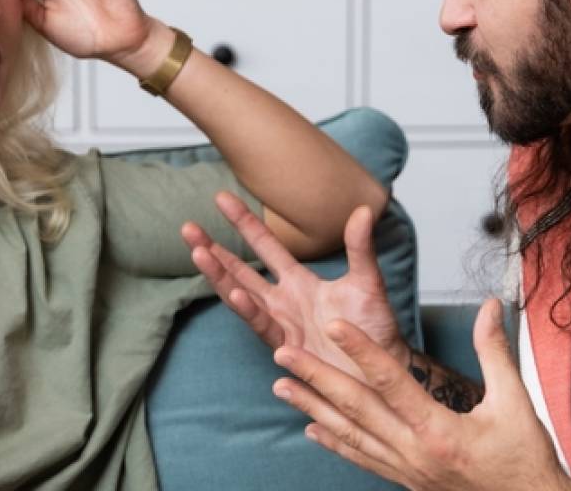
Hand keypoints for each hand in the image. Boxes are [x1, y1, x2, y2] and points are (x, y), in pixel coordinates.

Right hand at [182, 192, 407, 380]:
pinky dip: (250, 310)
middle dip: (214, 250)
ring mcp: (282, 325)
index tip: (221, 198)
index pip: (266, 246)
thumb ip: (360, 248)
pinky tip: (235, 293)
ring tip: (198, 253)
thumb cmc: (375, 329)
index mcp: (300, 282)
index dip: (244, 223)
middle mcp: (284, 302)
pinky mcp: (287, 348)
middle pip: (241, 271)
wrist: (382, 370)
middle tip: (188, 228)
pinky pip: (264, 326)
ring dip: (220, 276)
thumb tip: (364, 208)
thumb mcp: (367, 282)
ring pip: (242, 296)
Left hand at [273, 299, 570, 490]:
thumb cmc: (523, 460)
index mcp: (439, 430)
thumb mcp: (515, 403)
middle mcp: (414, 452)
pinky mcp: (404, 479)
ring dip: (312, 408)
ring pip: (348, 435)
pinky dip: (333, 443)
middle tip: (284, 352)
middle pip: (355, 408)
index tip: (334, 325)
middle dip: (316, 378)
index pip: (390, 382)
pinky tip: (311, 429)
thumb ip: (494, 352)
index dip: (360, 350)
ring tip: (282, 385)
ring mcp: (405, 469)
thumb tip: (488, 308)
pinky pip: (360, 459)